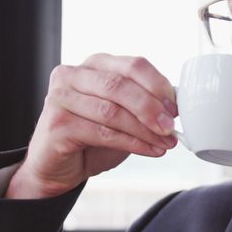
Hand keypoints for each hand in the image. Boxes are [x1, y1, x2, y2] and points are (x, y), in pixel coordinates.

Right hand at [5, 54, 178, 198]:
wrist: (55, 167)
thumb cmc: (90, 138)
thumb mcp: (121, 115)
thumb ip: (142, 104)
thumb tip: (175, 107)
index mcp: (94, 64)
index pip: (133, 65)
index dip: (159, 86)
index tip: (175, 107)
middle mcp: (73, 74)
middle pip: (120, 86)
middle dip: (151, 108)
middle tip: (170, 127)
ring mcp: (61, 97)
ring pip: (112, 111)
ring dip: (145, 130)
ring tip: (164, 142)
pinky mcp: (57, 124)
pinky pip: (103, 133)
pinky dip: (133, 143)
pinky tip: (149, 150)